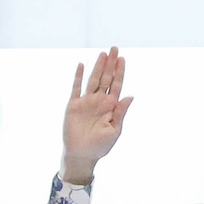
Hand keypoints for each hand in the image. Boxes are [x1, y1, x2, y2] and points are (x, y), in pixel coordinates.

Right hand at [61, 47, 135, 182]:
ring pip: (93, 80)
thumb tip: (130, 96)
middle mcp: (99, 101)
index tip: (122, 59)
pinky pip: (76, 88)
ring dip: (98, 67)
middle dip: (110, 64)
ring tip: (103, 54)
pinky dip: (78, 76)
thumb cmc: (100, 146)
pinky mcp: (73, 105)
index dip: (119, 72)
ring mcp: (86, 102)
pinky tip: (81, 65)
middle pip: (106, 78)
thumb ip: (121, 112)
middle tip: (114, 48)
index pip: (117, 85)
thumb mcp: (115, 130)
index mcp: (111, 106)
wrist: (82, 155)